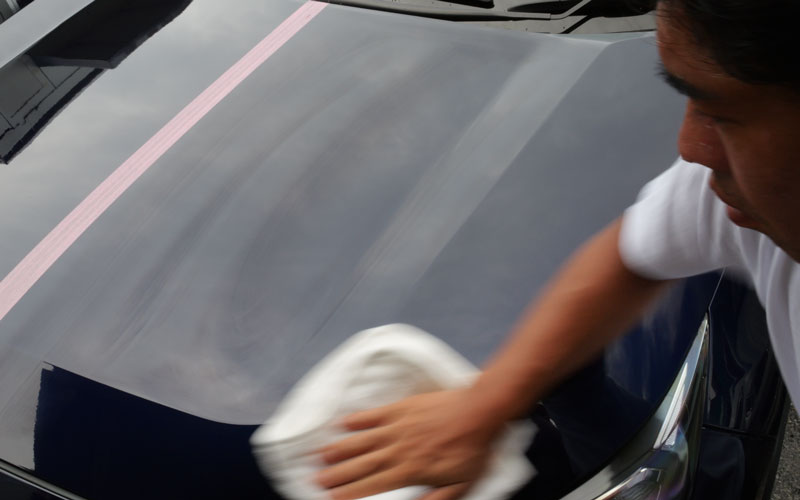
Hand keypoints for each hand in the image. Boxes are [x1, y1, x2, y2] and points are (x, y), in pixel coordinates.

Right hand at [316, 388, 505, 499]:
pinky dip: (357, 420)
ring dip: (340, 449)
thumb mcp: (459, 485)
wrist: (480, 411)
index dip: (349, 493)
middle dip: (337, 474)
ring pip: (362, 440)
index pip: (372, 486)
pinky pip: (374, 415)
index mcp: (410, 471)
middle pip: (361, 465)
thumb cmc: (473, 449)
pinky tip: (342, 424)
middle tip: (315, 479)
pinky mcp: (402, 408)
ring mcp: (398, 427)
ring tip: (321, 455)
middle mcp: (398, 450)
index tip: (330, 498)